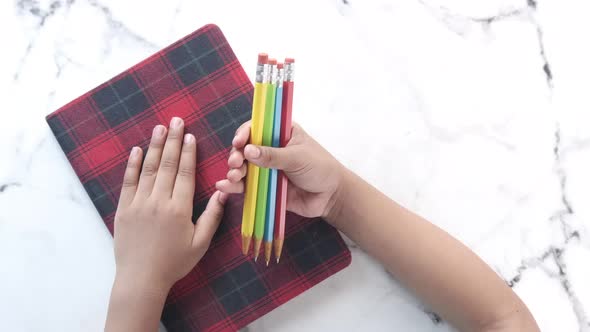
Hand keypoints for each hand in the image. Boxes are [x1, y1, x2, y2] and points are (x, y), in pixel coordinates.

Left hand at [113, 117, 227, 291]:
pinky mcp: (124, 209)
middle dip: (172, 140)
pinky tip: (136, 150)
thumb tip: (222, 192)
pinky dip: (132, 165)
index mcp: (179, 209)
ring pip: (148, 169)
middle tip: (176, 120)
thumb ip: (212, 216)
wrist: (141, 279)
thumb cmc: (174, 262)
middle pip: (167, 164)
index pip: (184, 173)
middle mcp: (158, 201)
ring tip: (159, 127)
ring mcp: (139, 203)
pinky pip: (128, 182)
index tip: (190, 135)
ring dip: (154, 146)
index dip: (188, 152)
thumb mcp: (200, 243)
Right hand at [215, 121, 343, 218]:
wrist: (331, 197)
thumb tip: (248, 151)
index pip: (257, 127)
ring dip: (235, 171)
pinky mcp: (265, 187)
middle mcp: (271, 149)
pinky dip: (235, 186)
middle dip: (237, 155)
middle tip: (236, 163)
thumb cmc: (320, 169)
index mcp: (281, 133)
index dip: (245, 133)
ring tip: (233, 177)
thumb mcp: (297, 158)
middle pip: (246, 147)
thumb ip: (273, 156)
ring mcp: (267, 168)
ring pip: (244, 167)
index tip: (239, 142)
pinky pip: (247, 185)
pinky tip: (225, 186)